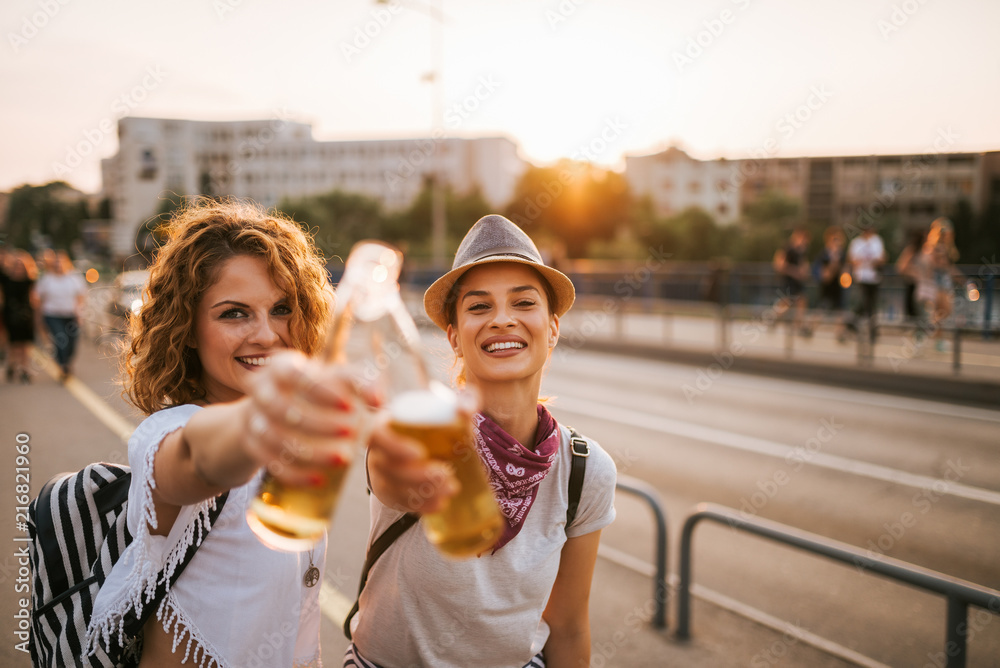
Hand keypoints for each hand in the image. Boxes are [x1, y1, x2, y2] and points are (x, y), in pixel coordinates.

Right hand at [244, 351, 361, 485]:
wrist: (273, 410)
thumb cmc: (314, 390)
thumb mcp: (334, 378)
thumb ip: (361, 382)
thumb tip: (380, 400)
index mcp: (280, 367)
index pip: (293, 374)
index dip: (319, 390)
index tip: (349, 405)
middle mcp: (261, 390)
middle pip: (282, 409)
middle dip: (319, 424)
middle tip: (352, 432)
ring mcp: (253, 419)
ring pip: (275, 439)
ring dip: (310, 452)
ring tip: (344, 459)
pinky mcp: (251, 446)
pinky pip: (270, 463)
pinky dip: (295, 473)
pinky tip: (319, 479)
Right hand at [366, 388, 475, 513]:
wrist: (428, 443)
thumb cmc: (437, 422)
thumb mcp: (450, 409)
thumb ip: (463, 401)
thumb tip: (464, 410)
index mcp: (387, 424)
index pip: (376, 435)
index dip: (394, 446)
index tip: (420, 453)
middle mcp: (379, 450)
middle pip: (387, 467)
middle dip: (417, 475)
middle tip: (445, 474)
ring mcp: (383, 474)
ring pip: (395, 487)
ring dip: (423, 492)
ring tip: (452, 488)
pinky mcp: (393, 494)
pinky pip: (402, 503)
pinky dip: (422, 505)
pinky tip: (441, 503)